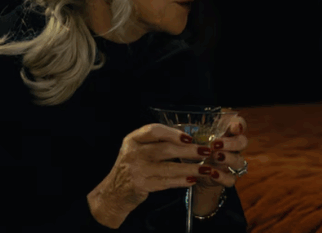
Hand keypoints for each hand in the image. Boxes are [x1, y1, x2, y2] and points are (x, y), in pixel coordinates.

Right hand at [87, 123, 215, 227]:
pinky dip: (181, 181)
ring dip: (190, 168)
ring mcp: (137, 170)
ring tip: (205, 169)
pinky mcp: (141, 185)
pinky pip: (166, 182)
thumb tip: (188, 139)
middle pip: (165, 149)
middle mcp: (133, 153)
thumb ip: (156, 142)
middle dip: (189, 150)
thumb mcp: (137, 149)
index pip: (153, 130)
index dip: (173, 133)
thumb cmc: (132, 166)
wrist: (115, 191)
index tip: (189, 137)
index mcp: (133, 139)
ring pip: (169, 168)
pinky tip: (192, 180)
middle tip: (206, 151)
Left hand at [194, 114, 248, 190]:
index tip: (233, 127)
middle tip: (215, 144)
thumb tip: (182, 134)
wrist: (198, 173)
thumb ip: (193, 134)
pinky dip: (222, 177)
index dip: (239, 124)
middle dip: (231, 143)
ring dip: (228, 158)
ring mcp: (232, 164)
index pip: (239, 124)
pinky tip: (212, 174)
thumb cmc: (196, 151)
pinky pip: (231, 179)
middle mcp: (233, 148)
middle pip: (242, 142)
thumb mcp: (193, 140)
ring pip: (239, 160)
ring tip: (215, 157)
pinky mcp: (228, 178)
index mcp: (226, 134)